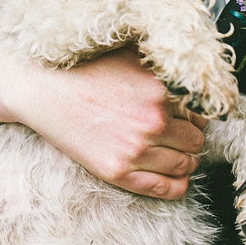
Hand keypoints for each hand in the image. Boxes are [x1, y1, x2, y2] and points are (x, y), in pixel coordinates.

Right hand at [0, 43, 206, 199]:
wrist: (44, 88)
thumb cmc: (85, 68)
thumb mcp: (131, 56)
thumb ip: (163, 66)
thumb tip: (194, 72)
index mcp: (161, 89)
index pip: (202, 111)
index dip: (196, 114)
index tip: (188, 116)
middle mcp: (154, 120)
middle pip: (197, 139)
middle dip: (192, 137)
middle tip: (182, 135)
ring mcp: (137, 148)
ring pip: (185, 163)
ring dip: (187, 160)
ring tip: (178, 154)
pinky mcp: (119, 170)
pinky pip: (166, 188)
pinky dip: (178, 185)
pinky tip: (176, 178)